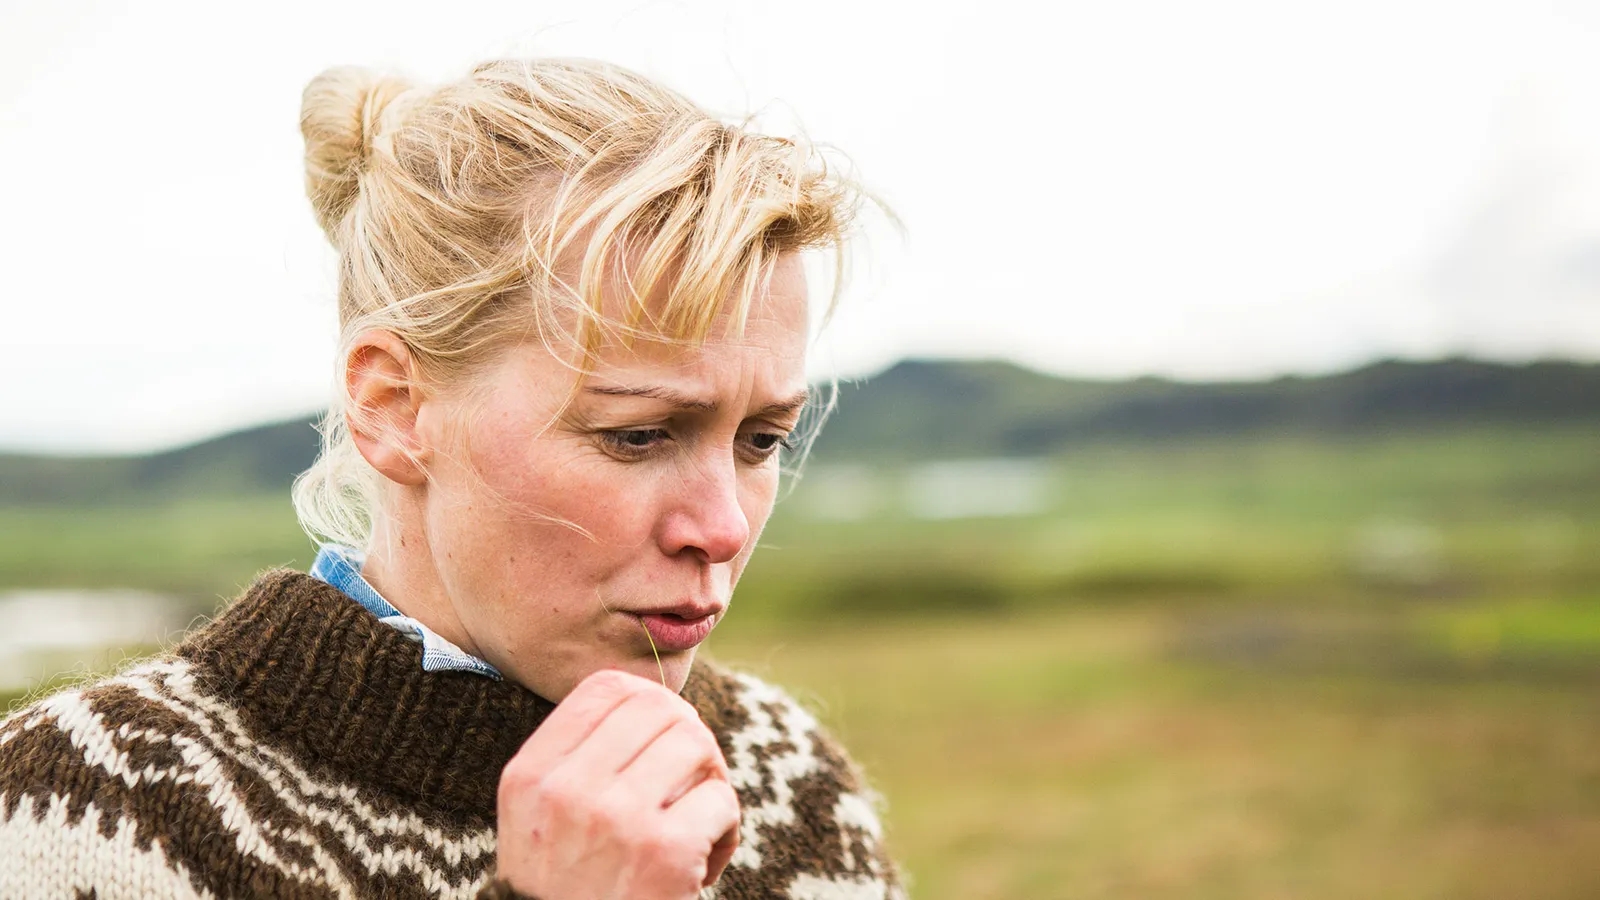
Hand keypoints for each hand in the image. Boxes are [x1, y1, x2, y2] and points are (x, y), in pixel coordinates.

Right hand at [495, 669, 740, 899]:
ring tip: (698, 823)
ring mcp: (615, 819)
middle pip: (659, 709)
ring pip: (696, 745)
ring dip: (711, 781)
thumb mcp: (540, 821)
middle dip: (691, 738)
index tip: (663, 737)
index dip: (650, 702)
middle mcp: (566, 791)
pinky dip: (726, 828)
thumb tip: (653, 703)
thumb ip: (577, 762)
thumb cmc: (566, 892)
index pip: (606, 690)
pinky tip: (704, 864)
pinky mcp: (664, 853)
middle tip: (693, 779)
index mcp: (531, 777)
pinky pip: (722, 799)